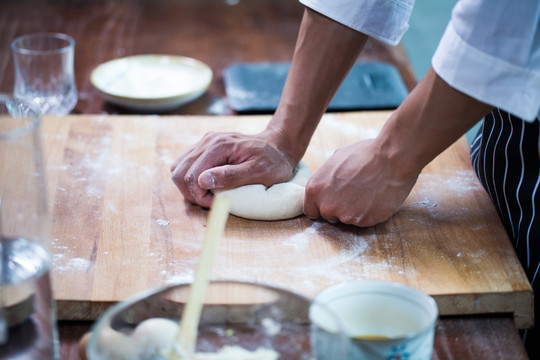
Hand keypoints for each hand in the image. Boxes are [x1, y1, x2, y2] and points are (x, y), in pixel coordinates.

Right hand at [170, 130, 295, 207]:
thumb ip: (230, 176)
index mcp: (219, 146)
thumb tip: (202, 181)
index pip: (191, 176)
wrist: (278, 145)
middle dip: (190, 193)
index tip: (216, 203)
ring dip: (188, 186)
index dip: (199, 196)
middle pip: (179, 172)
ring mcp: (205, 142)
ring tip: (208, 195)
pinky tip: (206, 185)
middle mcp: (208, 141)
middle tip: (210, 202)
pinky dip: (190, 178)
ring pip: (178, 168)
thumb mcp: (259, 172)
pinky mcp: (205, 146)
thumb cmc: (273, 161)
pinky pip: (186, 164)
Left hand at [303, 139, 419, 226]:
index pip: (310, 210)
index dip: (320, 206)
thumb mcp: (336, 159)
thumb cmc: (364, 154)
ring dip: (353, 211)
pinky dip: (368, 213)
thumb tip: (325, 184)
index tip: (330, 202)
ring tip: (366, 192)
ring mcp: (344, 216)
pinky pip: (362, 221)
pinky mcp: (363, 222)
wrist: (391, 159)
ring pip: (345, 219)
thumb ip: (325, 177)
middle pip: (328, 216)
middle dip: (338, 208)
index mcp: (314, 189)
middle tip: (353, 193)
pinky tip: (375, 198)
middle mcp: (326, 206)